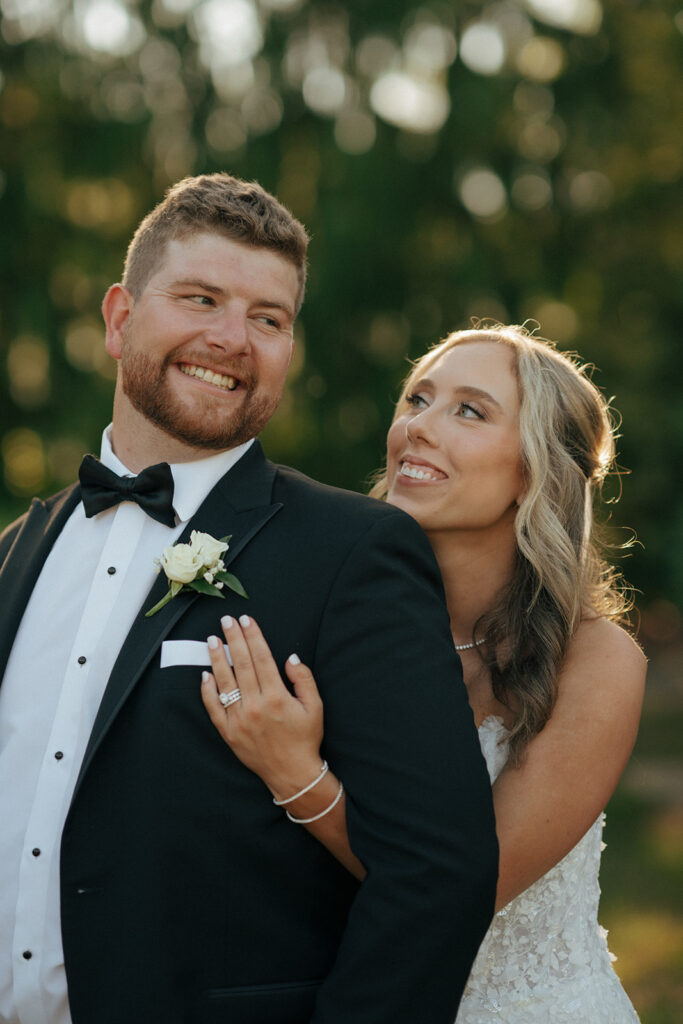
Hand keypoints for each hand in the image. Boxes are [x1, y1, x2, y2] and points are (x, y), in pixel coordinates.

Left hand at [201, 614, 323, 800]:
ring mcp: (239, 720)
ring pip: (224, 682)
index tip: (246, 620)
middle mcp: (255, 706)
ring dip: (217, 659)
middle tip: (226, 620)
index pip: (261, 658)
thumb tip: (290, 658)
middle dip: (233, 639)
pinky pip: (213, 708)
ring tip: (212, 640)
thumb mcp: (316, 707)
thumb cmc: (305, 738)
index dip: (253, 636)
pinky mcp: (228, 733)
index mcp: (277, 697)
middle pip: (242, 664)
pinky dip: (207, 691)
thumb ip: (304, 679)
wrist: (292, 773)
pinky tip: (205, 674)